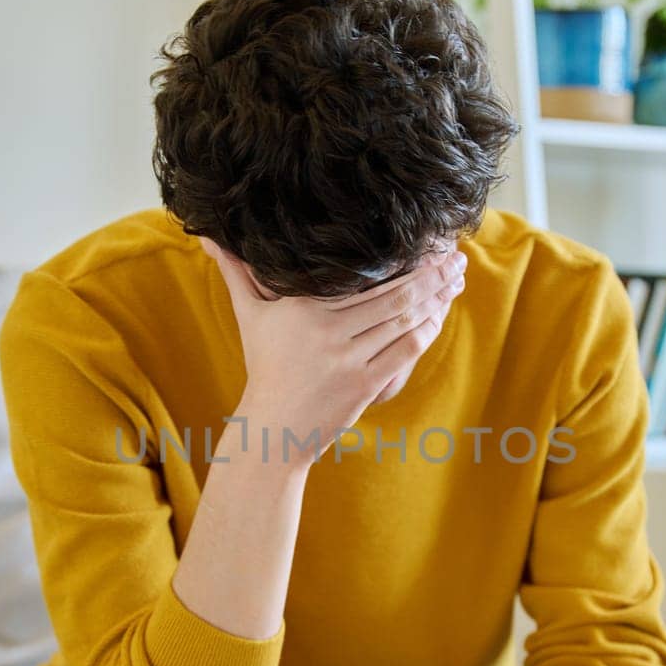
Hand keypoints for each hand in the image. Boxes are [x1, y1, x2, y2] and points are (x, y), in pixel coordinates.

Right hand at [205, 239, 465, 461]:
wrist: (273, 428)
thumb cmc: (264, 367)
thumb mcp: (249, 316)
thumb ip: (236, 272)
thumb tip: (209, 237)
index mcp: (304, 307)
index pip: (363, 274)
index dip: (401, 257)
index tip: (425, 240)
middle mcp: (327, 331)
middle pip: (392, 293)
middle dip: (430, 272)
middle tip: (455, 254)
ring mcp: (347, 359)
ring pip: (403, 319)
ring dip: (436, 297)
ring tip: (457, 277)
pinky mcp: (362, 384)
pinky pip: (404, 350)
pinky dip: (427, 330)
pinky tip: (441, 314)